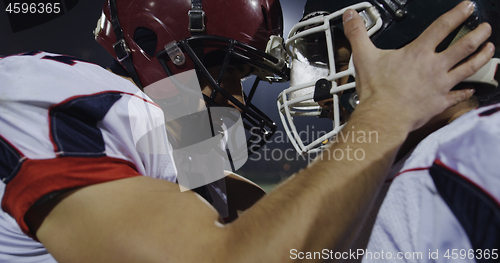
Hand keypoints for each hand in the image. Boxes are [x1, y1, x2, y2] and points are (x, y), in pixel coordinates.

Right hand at [343, 1, 493, 130]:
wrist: (384, 117)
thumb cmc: (377, 90)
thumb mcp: (363, 56)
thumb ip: (358, 33)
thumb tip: (350, 16)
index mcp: (418, 53)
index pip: (442, 27)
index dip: (457, 14)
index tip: (468, 6)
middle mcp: (434, 66)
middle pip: (464, 46)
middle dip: (478, 34)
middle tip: (486, 27)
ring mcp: (440, 85)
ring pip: (468, 68)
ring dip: (482, 57)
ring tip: (490, 48)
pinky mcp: (440, 102)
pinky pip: (458, 96)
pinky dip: (466, 92)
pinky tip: (472, 89)